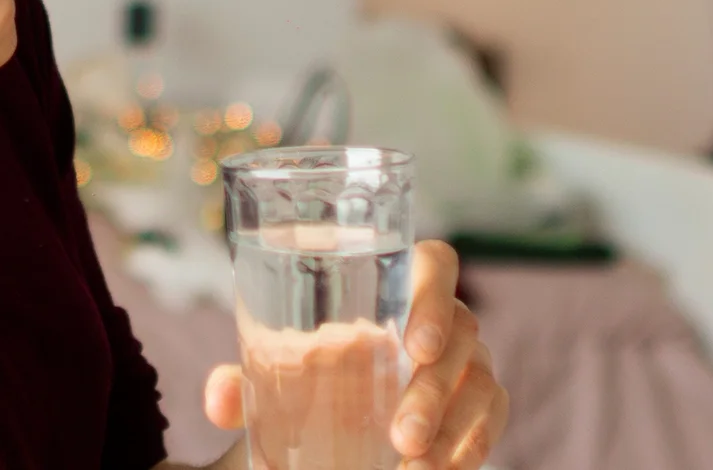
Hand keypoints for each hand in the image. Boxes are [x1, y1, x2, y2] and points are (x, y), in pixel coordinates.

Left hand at [199, 241, 506, 469]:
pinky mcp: (480, 402)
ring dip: (452, 427)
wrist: (333, 412)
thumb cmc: (310, 372)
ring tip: (413, 465)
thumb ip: (243, 377)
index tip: (414, 345)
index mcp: (394, 288)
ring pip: (481, 381)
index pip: (435, 263)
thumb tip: (219, 398)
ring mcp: (467, 360)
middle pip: (462, 332)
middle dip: (433, 389)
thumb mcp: (274, 371)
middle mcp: (440, 318)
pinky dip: (473, 446)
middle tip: (401, 436)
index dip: (433, 294)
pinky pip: (492, 416)